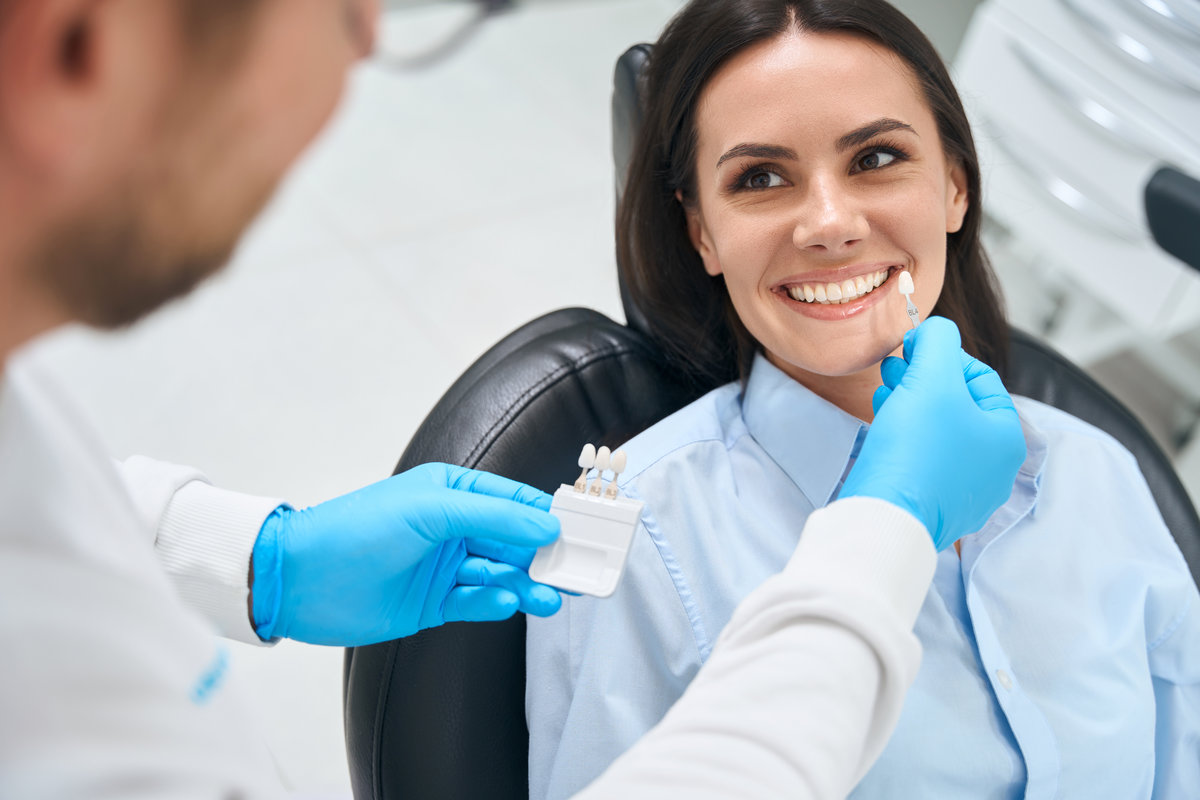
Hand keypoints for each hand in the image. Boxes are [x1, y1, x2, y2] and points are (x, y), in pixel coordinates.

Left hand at [251, 463, 562, 645]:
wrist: (300, 580)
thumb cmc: (356, 529)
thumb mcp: (430, 511)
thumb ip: (493, 518)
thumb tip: (546, 526)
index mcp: (453, 492)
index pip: (515, 502)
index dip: (551, 515)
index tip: (587, 530)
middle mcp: (452, 528)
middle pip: (515, 542)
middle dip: (548, 557)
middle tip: (581, 572)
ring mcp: (444, 567)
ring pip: (501, 575)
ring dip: (527, 585)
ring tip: (550, 598)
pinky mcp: (433, 603)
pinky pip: (477, 602)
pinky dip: (494, 603)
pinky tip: (506, 603)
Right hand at [838, 317, 1026, 550]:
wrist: (885, 516)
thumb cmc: (915, 449)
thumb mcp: (931, 378)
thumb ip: (938, 341)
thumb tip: (935, 331)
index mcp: (1006, 437)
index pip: (978, 376)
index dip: (941, 355)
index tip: (907, 351)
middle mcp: (994, 468)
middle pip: (957, 404)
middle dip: (922, 380)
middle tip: (892, 371)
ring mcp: (965, 492)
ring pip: (938, 431)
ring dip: (911, 405)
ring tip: (885, 395)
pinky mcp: (933, 505)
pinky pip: (923, 459)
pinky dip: (906, 437)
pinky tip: (885, 427)